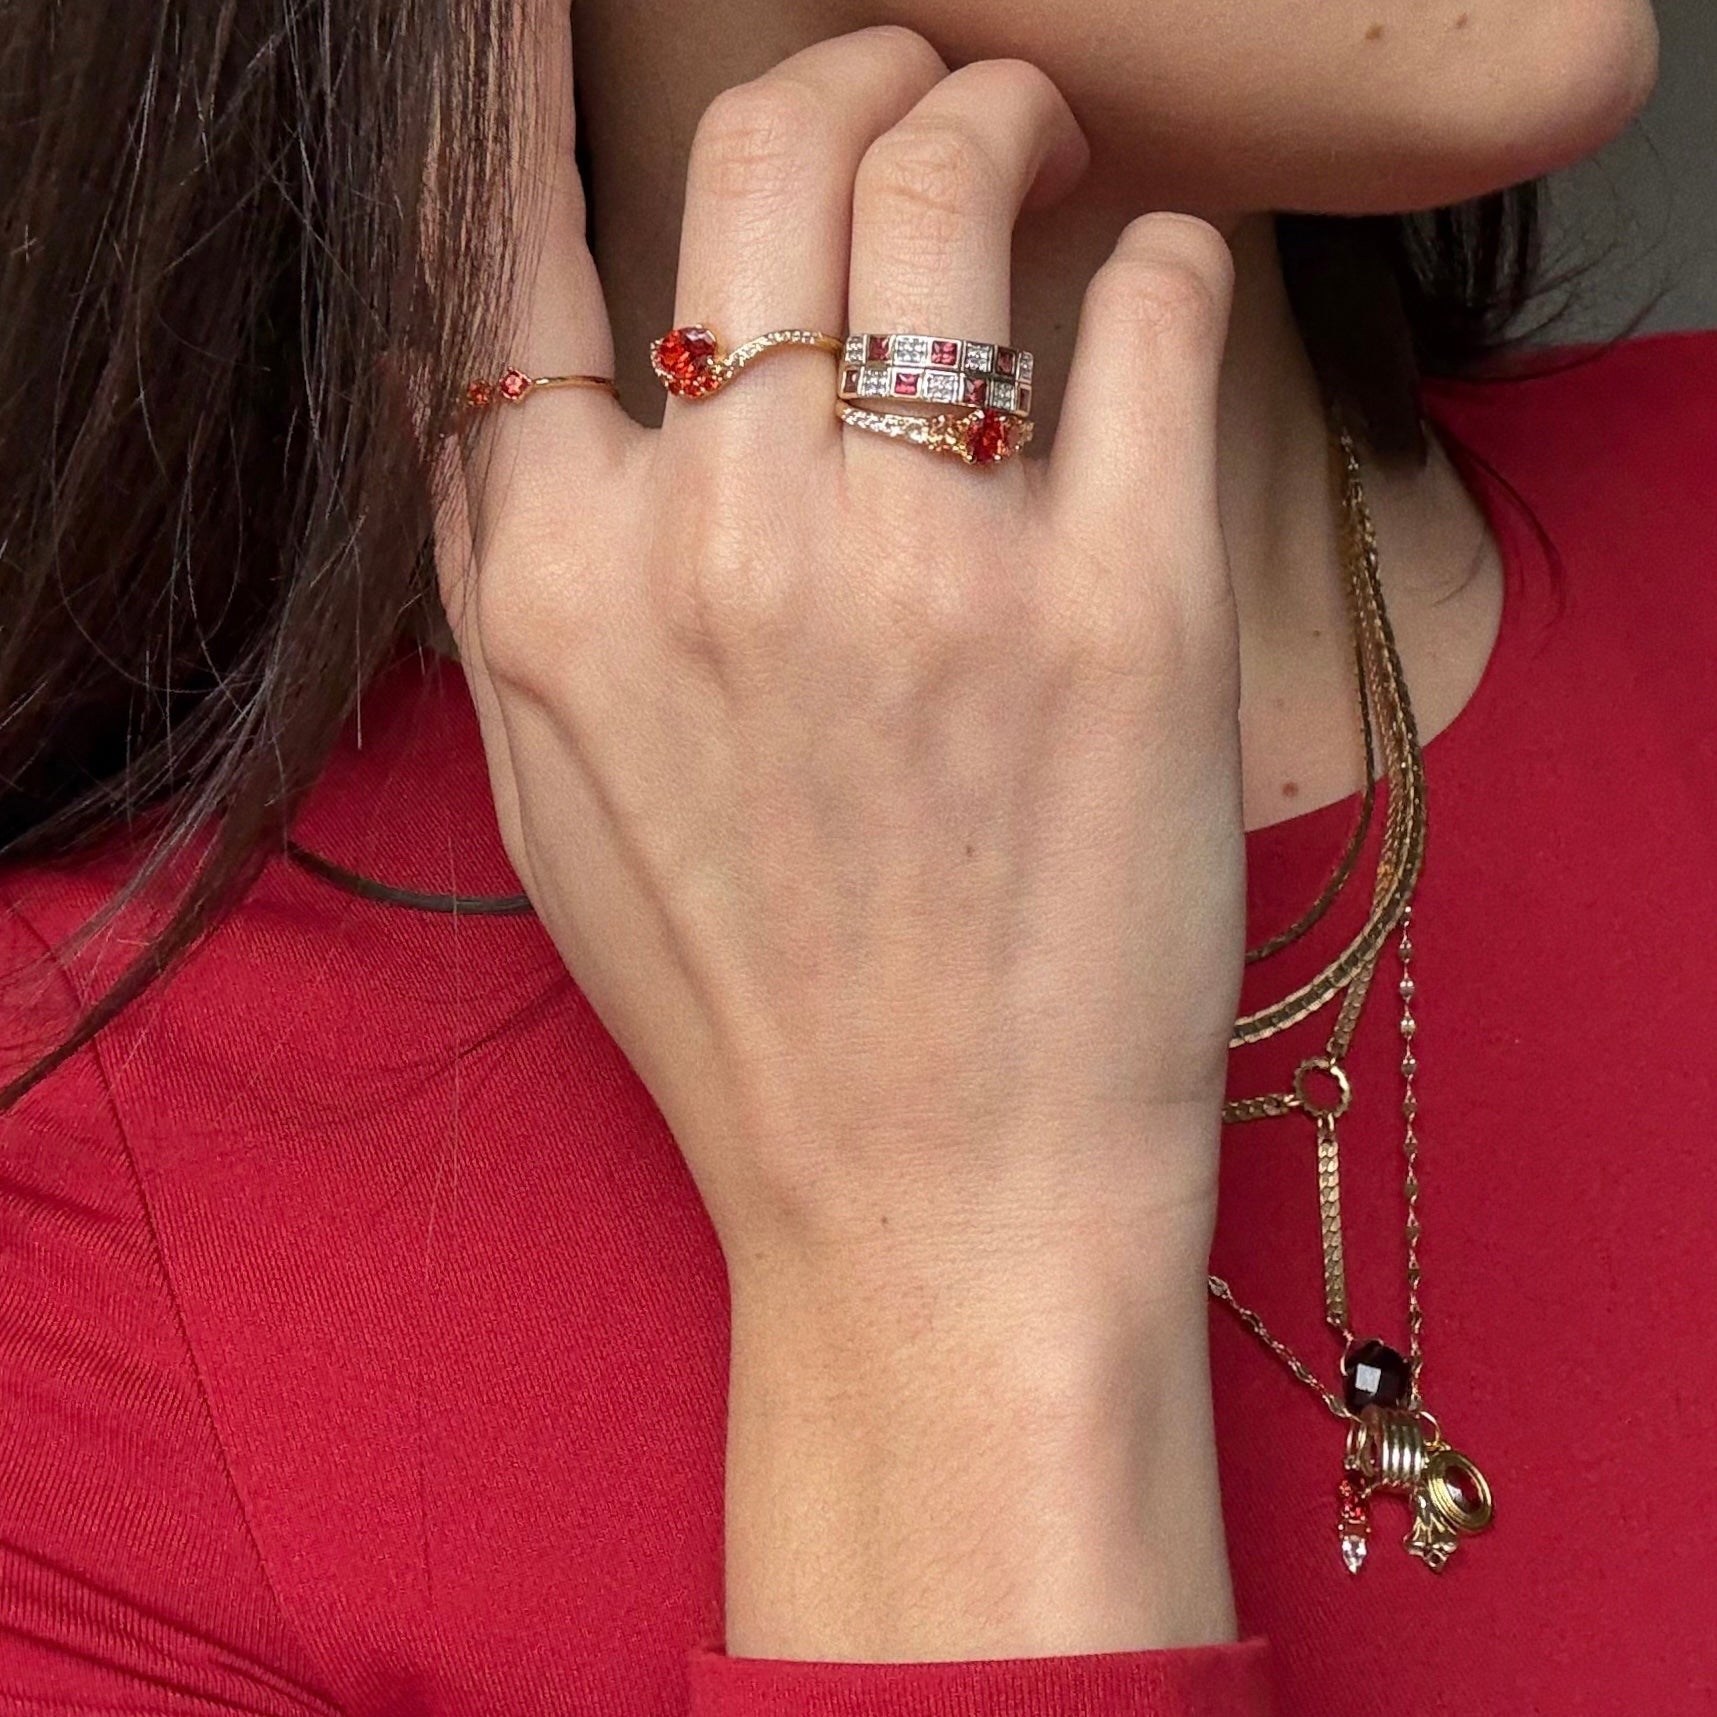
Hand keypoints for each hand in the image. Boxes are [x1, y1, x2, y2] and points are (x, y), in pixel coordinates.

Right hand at [438, 20, 1243, 1286]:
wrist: (930, 1207)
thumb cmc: (754, 1017)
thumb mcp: (559, 806)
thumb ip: (524, 579)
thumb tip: (535, 380)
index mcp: (561, 597)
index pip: (507, 246)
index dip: (519, 80)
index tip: (556, 3)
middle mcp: (725, 554)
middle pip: (768, 152)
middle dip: (853, 73)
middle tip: (921, 94)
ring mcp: (927, 576)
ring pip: (953, 178)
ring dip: (1005, 115)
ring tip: (1045, 148)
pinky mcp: (1124, 616)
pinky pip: (1153, 315)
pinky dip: (1167, 262)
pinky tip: (1156, 286)